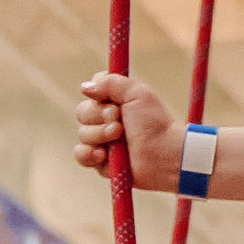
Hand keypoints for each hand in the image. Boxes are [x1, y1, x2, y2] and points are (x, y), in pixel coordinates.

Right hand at [75, 70, 177, 190]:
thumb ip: (110, 82)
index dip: (98, 96)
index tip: (115, 102)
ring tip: (119, 137)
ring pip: (82, 134)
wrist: (163, 153)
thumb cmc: (154, 122)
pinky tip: (102, 155)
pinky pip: (80, 155)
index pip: (90, 92)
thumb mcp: (136, 93)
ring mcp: (101, 141)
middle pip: (82, 112)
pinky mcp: (100, 161)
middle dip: (100, 116)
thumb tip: (85, 88)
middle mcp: (105, 120)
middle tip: (119, 122)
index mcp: (113, 102)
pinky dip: (87, 154)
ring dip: (100, 134)